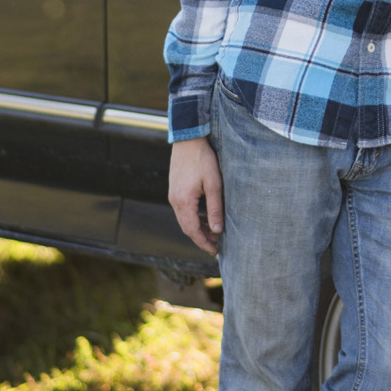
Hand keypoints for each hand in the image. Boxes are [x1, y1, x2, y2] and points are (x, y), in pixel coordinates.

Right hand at [167, 137, 223, 255]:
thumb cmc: (203, 159)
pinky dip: (194, 217)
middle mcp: (175, 201)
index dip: (203, 243)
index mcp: (184, 201)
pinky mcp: (175, 190)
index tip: (215, 251)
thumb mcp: (214, 184)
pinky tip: (205, 216)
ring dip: (198, 228)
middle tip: (216, 244)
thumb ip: (215, 208)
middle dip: (201, 238)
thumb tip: (217, 230)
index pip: (192, 230)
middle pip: (187, 228)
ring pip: (184, 219)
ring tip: (213, 232)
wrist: (188, 139)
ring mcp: (173, 195)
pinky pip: (183, 210)